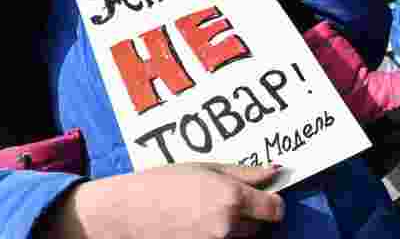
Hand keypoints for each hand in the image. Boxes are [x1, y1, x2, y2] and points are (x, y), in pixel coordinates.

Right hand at [47, 163, 284, 238]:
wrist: (124, 214)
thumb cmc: (159, 184)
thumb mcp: (204, 168)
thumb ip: (244, 172)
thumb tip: (275, 171)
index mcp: (232, 198)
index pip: (276, 209)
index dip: (271, 202)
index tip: (262, 198)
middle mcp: (229, 226)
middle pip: (261, 227)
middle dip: (250, 216)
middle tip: (223, 203)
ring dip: (234, 230)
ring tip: (205, 215)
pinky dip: (218, 238)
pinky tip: (196, 228)